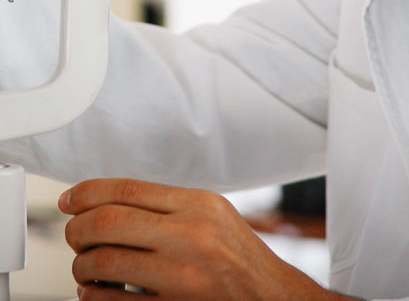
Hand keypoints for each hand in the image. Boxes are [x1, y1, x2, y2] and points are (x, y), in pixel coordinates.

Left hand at [59, 178, 355, 300]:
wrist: (269, 296)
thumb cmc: (239, 256)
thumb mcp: (212, 214)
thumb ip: (169, 205)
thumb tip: (113, 200)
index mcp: (198, 204)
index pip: (127, 189)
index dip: (88, 192)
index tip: (70, 199)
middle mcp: (189, 235)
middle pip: (108, 222)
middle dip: (77, 228)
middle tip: (73, 233)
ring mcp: (180, 276)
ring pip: (104, 262)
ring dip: (81, 264)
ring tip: (84, 264)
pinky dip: (92, 295)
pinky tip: (95, 291)